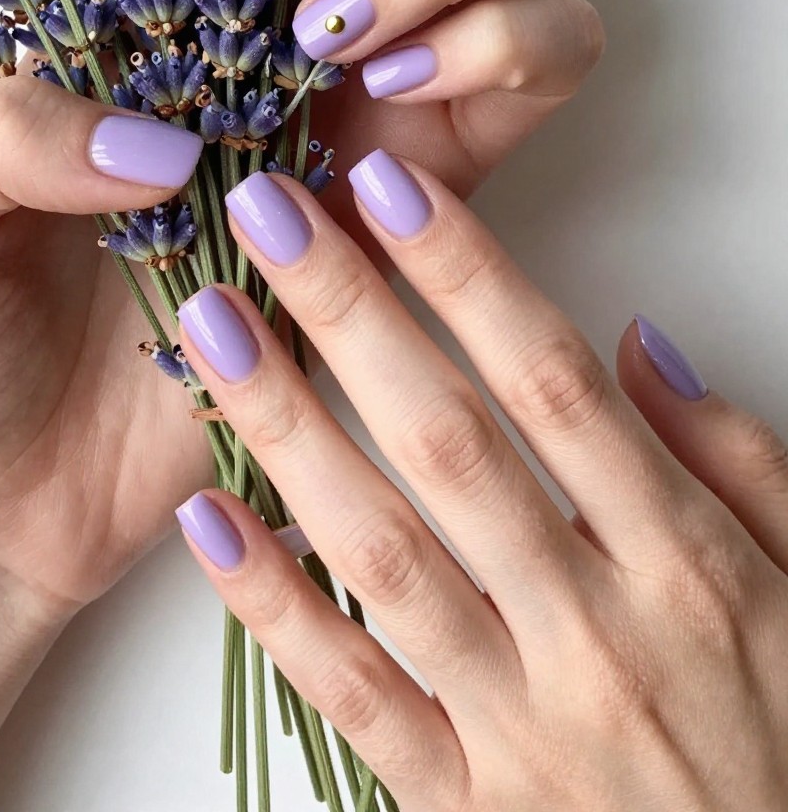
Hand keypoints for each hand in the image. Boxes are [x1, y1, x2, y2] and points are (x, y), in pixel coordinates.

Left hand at [174, 157, 787, 810]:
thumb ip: (734, 458)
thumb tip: (637, 343)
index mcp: (685, 564)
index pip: (553, 386)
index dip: (467, 276)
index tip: (390, 190)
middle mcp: (594, 632)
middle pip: (450, 444)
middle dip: (352, 316)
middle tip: (270, 215)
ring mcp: (519, 726)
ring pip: (380, 555)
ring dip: (287, 430)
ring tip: (213, 328)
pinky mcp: (461, 803)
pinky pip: (351, 697)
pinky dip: (273, 608)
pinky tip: (206, 518)